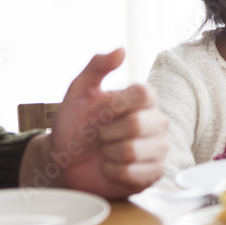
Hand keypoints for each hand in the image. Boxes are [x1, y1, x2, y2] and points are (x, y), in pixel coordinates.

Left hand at [21, 48, 168, 198]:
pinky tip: (111, 168)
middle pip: (137, 124)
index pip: (143, 94)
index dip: (114, 105)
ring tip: (106, 152)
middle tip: (100, 136)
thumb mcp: (79, 91)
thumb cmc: (75, 125)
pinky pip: (132, 174)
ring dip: (108, 154)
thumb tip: (121, 50)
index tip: (97, 113)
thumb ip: (98, 67)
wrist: (66, 161)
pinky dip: (113, 172)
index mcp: (144, 99)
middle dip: (106, 133)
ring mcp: (159, 148)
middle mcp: (157, 121)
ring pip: (132, 151)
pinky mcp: (155, 173)